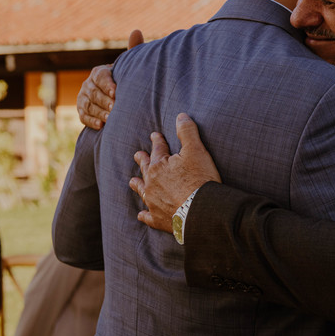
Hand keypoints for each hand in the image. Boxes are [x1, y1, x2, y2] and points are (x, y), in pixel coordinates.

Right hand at [76, 30, 143, 129]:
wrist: (117, 97)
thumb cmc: (125, 79)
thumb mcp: (128, 66)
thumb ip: (133, 50)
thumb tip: (136, 31)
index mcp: (99, 72)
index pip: (100, 76)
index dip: (107, 84)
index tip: (116, 92)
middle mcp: (88, 84)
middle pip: (94, 93)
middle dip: (104, 101)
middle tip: (115, 109)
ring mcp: (83, 97)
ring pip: (88, 105)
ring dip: (99, 112)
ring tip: (110, 119)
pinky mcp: (81, 110)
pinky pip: (83, 116)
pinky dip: (91, 121)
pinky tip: (101, 126)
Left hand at [130, 114, 221, 231]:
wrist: (202, 211)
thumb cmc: (201, 179)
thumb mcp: (196, 150)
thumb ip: (187, 132)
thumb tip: (180, 116)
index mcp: (159, 165)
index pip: (157, 149)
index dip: (157, 140)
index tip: (154, 135)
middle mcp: (151, 183)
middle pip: (145, 168)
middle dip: (142, 159)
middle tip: (138, 155)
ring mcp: (153, 202)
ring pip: (141, 190)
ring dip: (137, 184)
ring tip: (133, 181)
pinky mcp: (158, 219)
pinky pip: (147, 217)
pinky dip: (144, 215)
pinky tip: (142, 215)